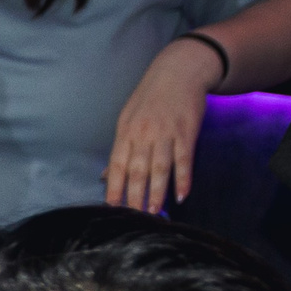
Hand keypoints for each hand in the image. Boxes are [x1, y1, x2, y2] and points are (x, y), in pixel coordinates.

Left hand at [104, 35, 221, 211]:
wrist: (179, 72)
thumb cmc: (150, 98)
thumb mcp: (127, 120)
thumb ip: (119, 150)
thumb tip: (104, 177)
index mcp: (126, 133)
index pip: (117, 165)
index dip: (114, 187)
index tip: (112, 207)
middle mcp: (144, 134)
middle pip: (138, 170)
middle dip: (135, 196)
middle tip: (134, 218)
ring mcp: (166, 133)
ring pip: (160, 168)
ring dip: (157, 192)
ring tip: (155, 212)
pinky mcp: (187, 132)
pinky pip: (184, 159)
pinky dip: (183, 178)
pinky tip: (181, 195)